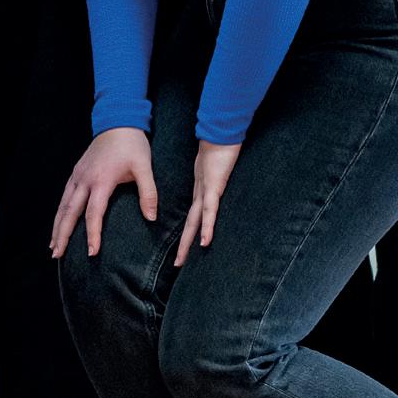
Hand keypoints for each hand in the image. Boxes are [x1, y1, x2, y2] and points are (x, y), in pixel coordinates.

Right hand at [50, 127, 156, 260]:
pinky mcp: (76, 173)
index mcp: (101, 180)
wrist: (117, 122)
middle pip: (69, 212)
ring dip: (56, 226)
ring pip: (63, 206)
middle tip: (56, 254)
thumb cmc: (132, 145)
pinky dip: (59, 213)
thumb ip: (149, 193)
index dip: (92, 234)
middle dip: (62, 234)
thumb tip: (151, 218)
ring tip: (53, 246)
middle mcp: (84, 180)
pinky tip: (58, 223)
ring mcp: (77, 176)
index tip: (92, 252)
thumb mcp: (145, 167)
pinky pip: (64, 197)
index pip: (93, 213)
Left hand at [175, 140, 240, 266]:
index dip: (188, 234)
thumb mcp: (215, 169)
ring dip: (188, 242)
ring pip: (196, 222)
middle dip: (184, 246)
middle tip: (177, 264)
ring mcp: (206, 192)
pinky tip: (204, 242)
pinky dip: (207, 227)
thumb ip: (215, 180)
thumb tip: (216, 188)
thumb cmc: (220, 149)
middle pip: (191, 225)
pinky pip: (210, 211)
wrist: (219, 133)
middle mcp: (201, 195)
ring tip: (181, 260)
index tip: (183, 250)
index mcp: (201, 193)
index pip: (193, 218)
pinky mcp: (213, 187)